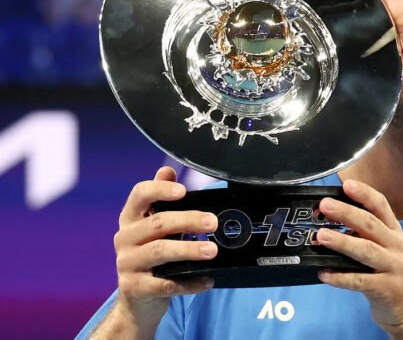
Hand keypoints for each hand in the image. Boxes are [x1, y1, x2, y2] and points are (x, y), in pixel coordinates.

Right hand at [111, 167, 217, 332]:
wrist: (137, 300)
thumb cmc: (151, 254)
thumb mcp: (153, 226)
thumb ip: (160, 199)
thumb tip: (167, 169)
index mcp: (130, 219)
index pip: (139, 195)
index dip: (160, 189)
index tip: (183, 190)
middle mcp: (124, 239)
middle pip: (157, 224)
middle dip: (188, 220)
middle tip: (212, 222)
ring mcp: (127, 264)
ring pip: (160, 252)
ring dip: (189, 250)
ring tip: (212, 250)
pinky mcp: (134, 289)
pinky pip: (166, 284)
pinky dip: (189, 282)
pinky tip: (207, 279)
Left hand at [316, 179, 402, 338]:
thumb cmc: (390, 275)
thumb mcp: (383, 249)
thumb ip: (361, 236)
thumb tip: (327, 224)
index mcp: (394, 232)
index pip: (381, 206)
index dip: (364, 194)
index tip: (346, 184)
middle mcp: (395, 246)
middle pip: (371, 224)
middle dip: (347, 212)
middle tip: (325, 205)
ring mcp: (393, 267)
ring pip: (366, 250)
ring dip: (342, 241)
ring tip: (321, 236)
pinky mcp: (386, 289)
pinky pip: (360, 281)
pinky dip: (340, 277)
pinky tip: (323, 273)